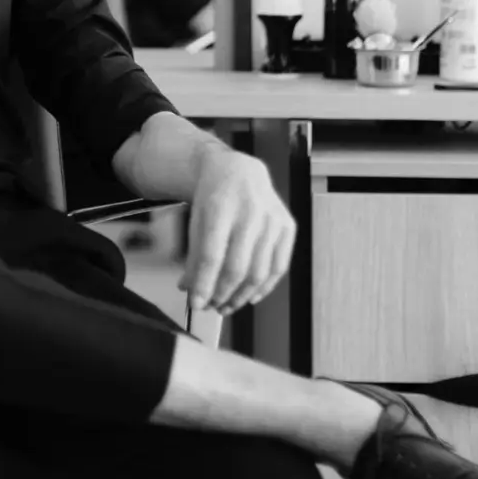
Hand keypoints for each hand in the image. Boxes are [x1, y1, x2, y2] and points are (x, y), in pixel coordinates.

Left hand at [179, 147, 294, 313]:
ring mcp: (272, 218)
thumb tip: (190, 291)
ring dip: (241, 296)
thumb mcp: (196, 221)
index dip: (204, 284)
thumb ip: (194, 257)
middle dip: (222, 294)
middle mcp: (250, 210)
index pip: (212, 255)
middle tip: (211, 307)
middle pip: (237, 267)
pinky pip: (278, 266)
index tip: (196, 304)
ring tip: (227, 306)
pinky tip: (251, 297)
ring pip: (259, 272)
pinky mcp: (287, 226)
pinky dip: (265, 288)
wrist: (239, 171)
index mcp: (220, 205)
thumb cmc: (214, 198)